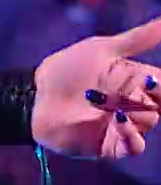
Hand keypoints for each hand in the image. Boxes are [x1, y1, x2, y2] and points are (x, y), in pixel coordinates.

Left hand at [30, 17, 160, 157]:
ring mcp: (124, 125)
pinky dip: (132, 135)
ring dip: (135, 110)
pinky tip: (120, 121)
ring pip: (149, 121)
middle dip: (154, 94)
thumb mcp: (102, 49)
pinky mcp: (111, 144)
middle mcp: (135, 103)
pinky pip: (134, 145)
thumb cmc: (67, 68)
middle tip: (139, 86)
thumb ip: (138, 38)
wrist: (36, 94)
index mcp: (137, 80)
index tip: (153, 77)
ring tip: (114, 103)